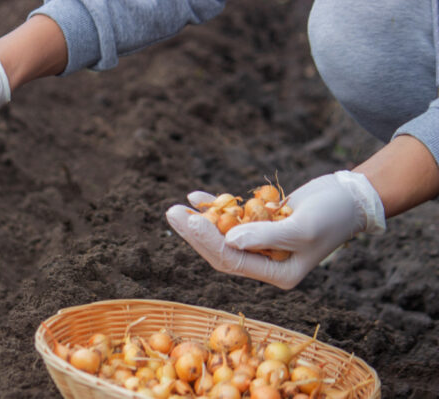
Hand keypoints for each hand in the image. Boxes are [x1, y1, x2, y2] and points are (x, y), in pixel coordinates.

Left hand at [166, 171, 385, 288]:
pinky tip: (196, 197)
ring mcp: (262, 245)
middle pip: (221, 251)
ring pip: (222, 236)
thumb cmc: (333, 215)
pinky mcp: (261, 225)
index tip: (189, 220)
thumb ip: (265, 236)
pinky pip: (232, 219)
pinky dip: (215, 208)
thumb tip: (229, 240)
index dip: (208, 241)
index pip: (233, 261)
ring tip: (176, 208)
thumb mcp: (301, 228)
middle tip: (171, 214)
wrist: (353, 197)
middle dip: (195, 234)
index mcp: (278, 275)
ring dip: (200, 222)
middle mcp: (267, 264)